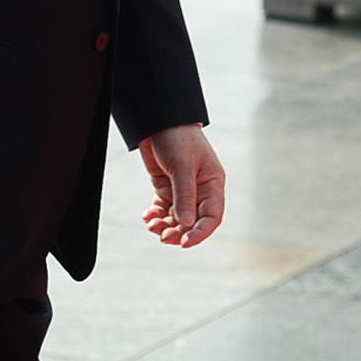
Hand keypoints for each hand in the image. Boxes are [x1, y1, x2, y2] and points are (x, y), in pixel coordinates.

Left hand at [139, 123, 224, 247]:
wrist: (158, 118)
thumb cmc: (177, 137)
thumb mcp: (182, 165)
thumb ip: (184, 195)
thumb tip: (187, 224)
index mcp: (212, 184)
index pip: (212, 216)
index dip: (200, 232)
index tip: (185, 242)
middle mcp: (200, 189)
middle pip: (193, 220)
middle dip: (179, 231)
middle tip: (163, 237)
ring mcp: (182, 189)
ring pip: (177, 217)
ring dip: (166, 225)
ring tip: (152, 226)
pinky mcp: (166, 186)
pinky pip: (164, 208)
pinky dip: (156, 215)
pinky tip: (147, 217)